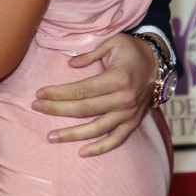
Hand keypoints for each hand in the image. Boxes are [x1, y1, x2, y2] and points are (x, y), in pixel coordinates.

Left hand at [31, 33, 157, 155]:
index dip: (59, 92)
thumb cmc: (133, 50)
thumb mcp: (113, 43)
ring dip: (72, 134)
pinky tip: (82, 152)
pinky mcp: (133, 123)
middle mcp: (124, 99)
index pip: (81, 90)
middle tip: (36, 107)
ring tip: (51, 137)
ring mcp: (129, 114)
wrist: (159, 64)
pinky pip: (116, 140)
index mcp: (118, 79)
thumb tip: (70, 65)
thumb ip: (90, 55)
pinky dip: (100, 148)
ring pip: (97, 129)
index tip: (39, 93)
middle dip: (57, 109)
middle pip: (84, 109)